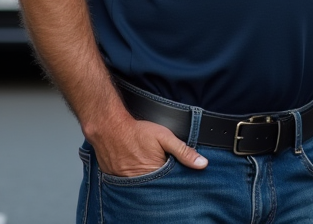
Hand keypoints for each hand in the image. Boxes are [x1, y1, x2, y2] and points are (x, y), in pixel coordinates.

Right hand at [90, 115, 208, 176]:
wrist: (109, 127)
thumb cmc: (137, 131)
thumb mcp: (165, 137)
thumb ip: (184, 151)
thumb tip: (202, 164)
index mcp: (155, 173)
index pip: (170, 182)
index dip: (173, 175)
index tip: (170, 165)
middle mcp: (140, 181)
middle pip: (156, 185)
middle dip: (159, 177)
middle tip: (155, 160)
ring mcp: (126, 182)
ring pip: (142, 185)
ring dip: (145, 177)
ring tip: (143, 161)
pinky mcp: (115, 179)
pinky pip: (127, 183)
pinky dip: (132, 176)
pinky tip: (133, 164)